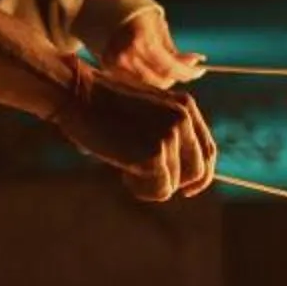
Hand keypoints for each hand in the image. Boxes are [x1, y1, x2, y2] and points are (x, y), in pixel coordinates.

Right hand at [54, 63, 215, 200]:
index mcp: (186, 106)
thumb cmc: (103, 107)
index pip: (208, 150)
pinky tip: (123, 173)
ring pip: (176, 184)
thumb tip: (180, 173)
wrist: (79, 96)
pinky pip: (160, 189)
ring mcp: (170, 134)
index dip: (201, 175)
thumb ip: (167, 132)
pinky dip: (141, 189)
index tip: (186, 189)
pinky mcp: (155, 153)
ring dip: (152, 185)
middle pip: (198, 171)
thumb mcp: (146, 112)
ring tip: (127, 169)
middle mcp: (183, 118)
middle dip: (175, 183)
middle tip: (148, 181)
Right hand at [98, 6, 206, 88]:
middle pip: (160, 81)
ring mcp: (116, 64)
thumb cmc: (135, 11)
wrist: (102, 5)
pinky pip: (136, 82)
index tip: (200, 71)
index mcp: (142, 40)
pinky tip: (153, 68)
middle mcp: (128, 55)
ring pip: (148, 85)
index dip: (188, 73)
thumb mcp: (158, 25)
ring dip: (163, 78)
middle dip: (177, 76)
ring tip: (169, 66)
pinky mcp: (109, 69)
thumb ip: (173, 49)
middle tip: (186, 67)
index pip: (169, 67)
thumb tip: (193, 64)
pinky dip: (148, 78)